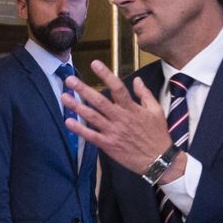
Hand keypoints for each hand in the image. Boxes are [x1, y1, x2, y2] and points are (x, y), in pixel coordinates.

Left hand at [63, 60, 177, 175]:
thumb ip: (145, 94)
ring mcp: (113, 132)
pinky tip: (68, 122)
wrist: (158, 159)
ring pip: (92, 117)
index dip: (105, 75)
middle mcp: (120, 118)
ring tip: (64, 96)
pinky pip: (91, 136)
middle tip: (69, 80)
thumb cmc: (157, 134)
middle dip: (83, 89)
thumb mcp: (156, 111)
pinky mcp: (108, 145)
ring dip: (77, 106)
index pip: (117, 87)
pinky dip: (79, 129)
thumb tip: (137, 79)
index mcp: (131, 108)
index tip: (94, 64)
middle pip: (99, 101)